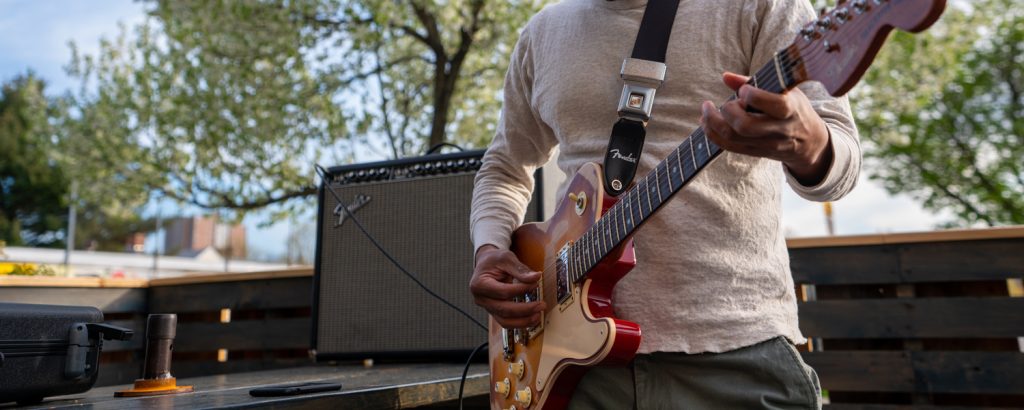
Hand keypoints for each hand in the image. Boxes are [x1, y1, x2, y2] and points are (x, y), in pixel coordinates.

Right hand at [469, 245, 545, 327]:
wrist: (486, 264)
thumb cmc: (494, 260)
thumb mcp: (506, 258)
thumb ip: (520, 269)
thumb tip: (535, 277)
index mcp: (479, 284)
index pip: (503, 292)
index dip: (521, 290)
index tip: (535, 284)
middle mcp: (481, 299)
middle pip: (504, 310)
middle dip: (525, 309)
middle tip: (541, 305)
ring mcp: (487, 307)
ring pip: (505, 321)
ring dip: (523, 321)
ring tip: (538, 315)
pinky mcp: (494, 312)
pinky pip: (506, 322)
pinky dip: (520, 323)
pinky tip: (532, 318)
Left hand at [701, 72, 832, 185]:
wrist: (809, 142)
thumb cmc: (793, 107)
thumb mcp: (785, 91)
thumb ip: (755, 82)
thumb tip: (725, 77)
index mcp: (791, 109)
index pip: (773, 105)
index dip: (753, 95)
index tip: (744, 89)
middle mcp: (779, 129)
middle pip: (746, 126)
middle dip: (728, 111)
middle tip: (723, 103)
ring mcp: (766, 144)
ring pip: (733, 138)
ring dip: (713, 122)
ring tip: (706, 109)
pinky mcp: (755, 153)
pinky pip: (729, 147)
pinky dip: (713, 134)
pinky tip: (706, 122)